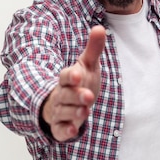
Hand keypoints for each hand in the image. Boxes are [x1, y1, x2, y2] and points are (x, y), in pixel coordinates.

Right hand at [41, 26, 105, 141]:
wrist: (66, 102)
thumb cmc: (80, 81)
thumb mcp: (88, 65)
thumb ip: (93, 49)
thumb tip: (100, 28)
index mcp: (67, 79)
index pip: (65, 76)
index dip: (70, 76)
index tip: (78, 75)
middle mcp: (61, 95)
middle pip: (66, 95)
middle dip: (76, 96)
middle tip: (89, 96)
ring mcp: (60, 111)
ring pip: (63, 112)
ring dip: (73, 112)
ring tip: (85, 112)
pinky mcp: (61, 126)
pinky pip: (60, 130)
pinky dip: (65, 131)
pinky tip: (73, 131)